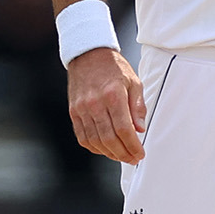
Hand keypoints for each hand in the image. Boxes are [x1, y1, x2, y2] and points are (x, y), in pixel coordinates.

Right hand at [67, 47, 146, 163]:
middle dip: (123, 153)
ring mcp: (82, 109)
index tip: (140, 154)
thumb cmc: (114, 68)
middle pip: (109, 139)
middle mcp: (95, 104)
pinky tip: (105, 149)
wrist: (89, 54)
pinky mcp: (74, 112)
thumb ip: (138, 107)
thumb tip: (140, 129)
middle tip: (132, 159)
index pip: (124, 129)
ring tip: (121, 155)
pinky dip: (94, 147)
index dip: (133, 146)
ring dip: (109, 153)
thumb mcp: (134, 82)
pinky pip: (83, 137)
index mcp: (113, 95)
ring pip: (95, 141)